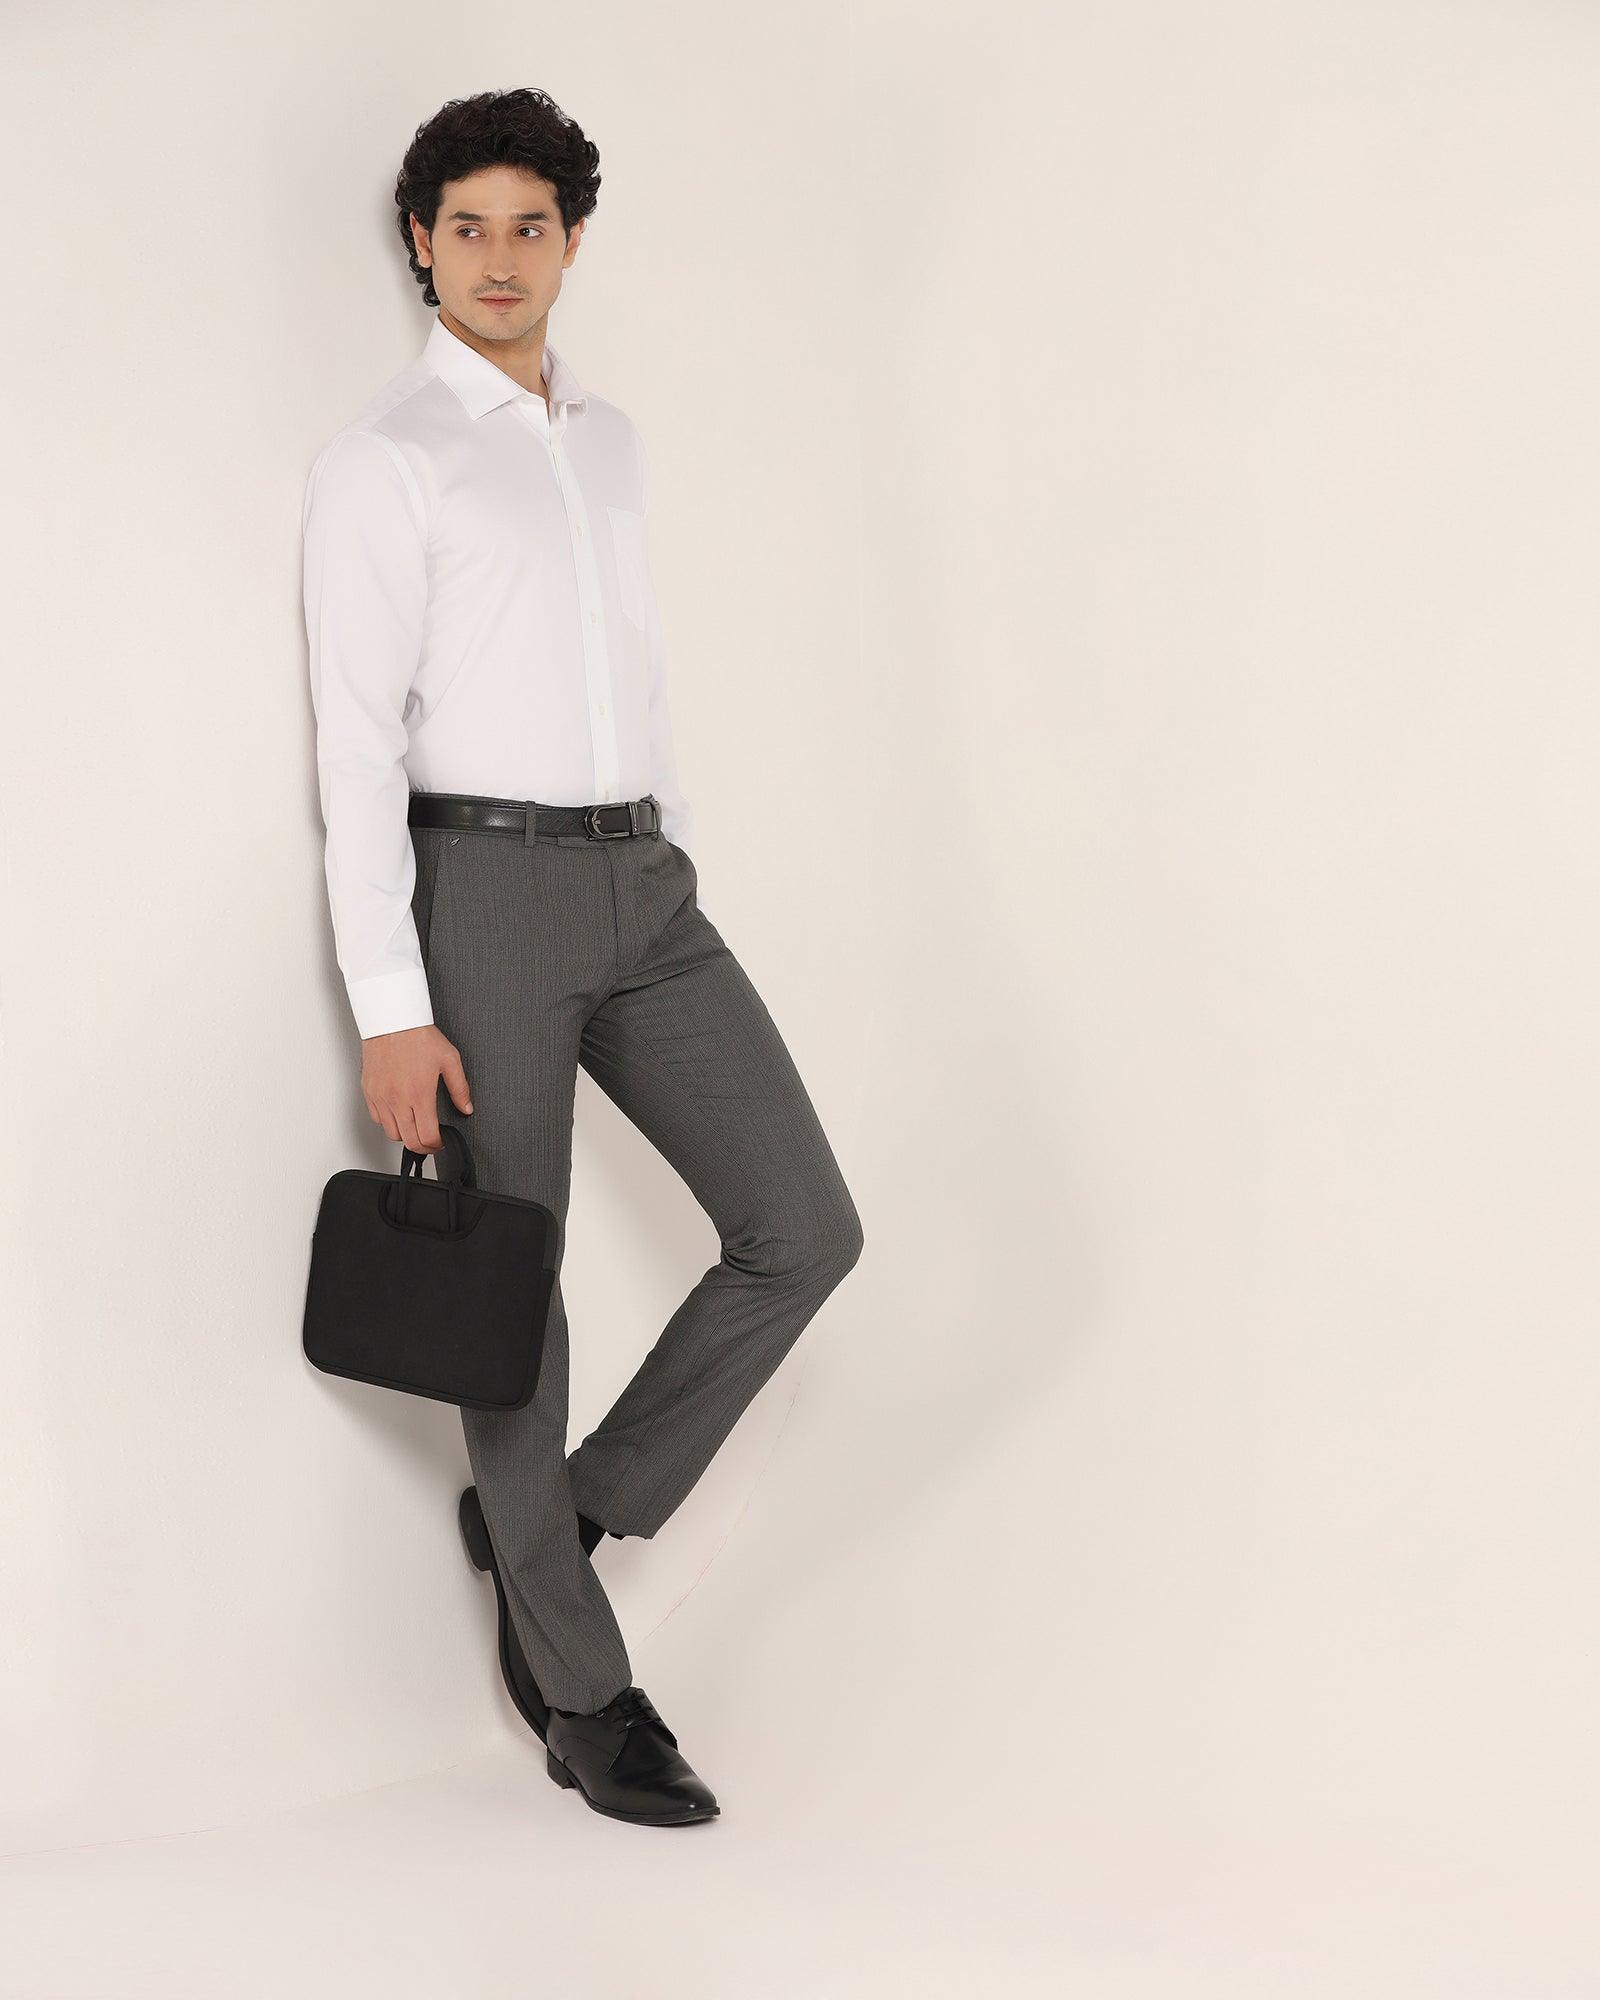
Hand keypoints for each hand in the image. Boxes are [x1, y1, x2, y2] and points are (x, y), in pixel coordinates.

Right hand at [360, 1023, 473, 1152]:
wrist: (392, 1020)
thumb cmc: (418, 1036)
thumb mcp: (450, 1059)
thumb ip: (460, 1088)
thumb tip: (466, 1107)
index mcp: (420, 1094)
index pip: (427, 1136)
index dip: (437, 1145)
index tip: (441, 1142)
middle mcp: (398, 1100)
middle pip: (409, 1141)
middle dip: (423, 1147)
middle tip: (431, 1141)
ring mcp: (381, 1097)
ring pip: (391, 1133)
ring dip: (405, 1134)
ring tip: (415, 1125)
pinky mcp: (369, 1092)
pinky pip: (376, 1118)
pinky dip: (388, 1121)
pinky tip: (399, 1113)